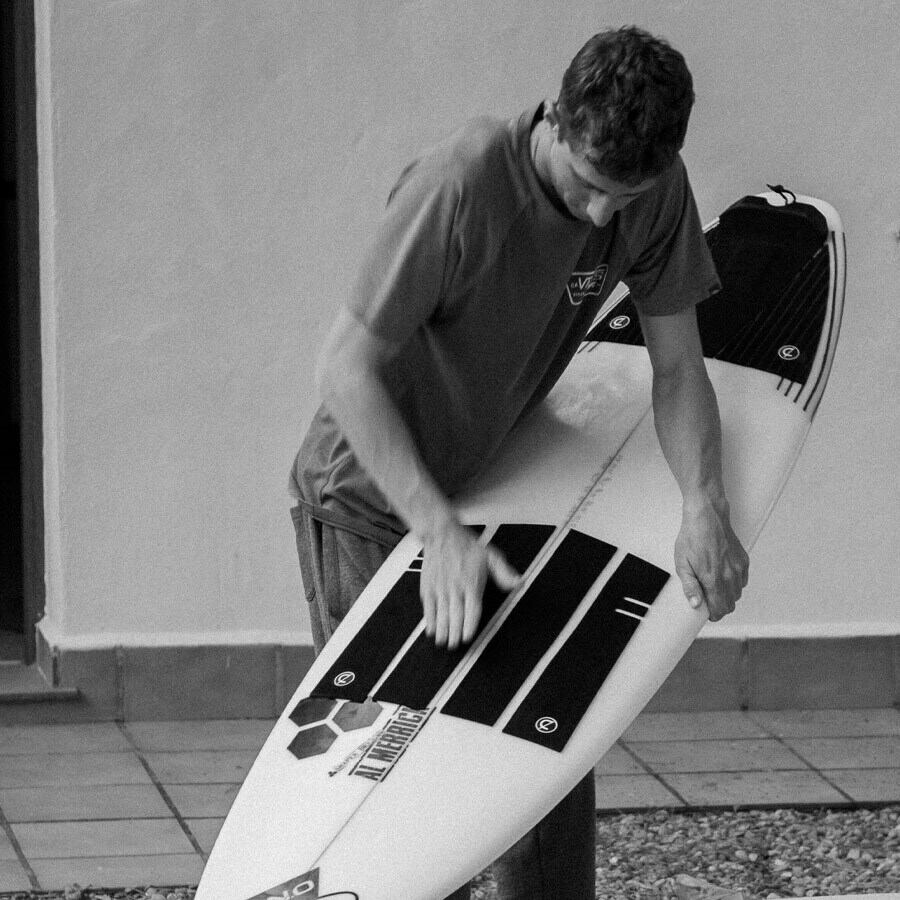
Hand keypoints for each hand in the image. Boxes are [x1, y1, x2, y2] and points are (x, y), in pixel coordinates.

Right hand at [421, 521, 520, 649]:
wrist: (441, 534)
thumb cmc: (466, 546)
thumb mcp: (490, 556)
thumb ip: (504, 572)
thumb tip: (520, 583)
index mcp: (471, 582)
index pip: (471, 609)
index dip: (469, 625)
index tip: (468, 637)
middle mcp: (455, 587)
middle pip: (455, 615)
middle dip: (454, 633)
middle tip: (455, 646)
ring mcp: (440, 588)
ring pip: (441, 614)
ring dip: (442, 630)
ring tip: (444, 643)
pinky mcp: (428, 586)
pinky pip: (428, 607)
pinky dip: (429, 620)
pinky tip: (431, 631)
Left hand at [674, 498, 748, 621]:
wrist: (707, 517)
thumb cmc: (692, 537)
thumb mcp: (682, 563)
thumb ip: (690, 586)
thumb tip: (695, 604)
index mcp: (712, 579)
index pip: (719, 609)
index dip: (712, 615)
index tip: (706, 612)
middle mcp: (729, 576)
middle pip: (730, 605)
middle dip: (719, 606)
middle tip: (708, 599)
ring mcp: (738, 568)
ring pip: (737, 594)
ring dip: (727, 595)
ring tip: (714, 586)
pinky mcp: (744, 561)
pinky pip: (742, 581)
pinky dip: (734, 584)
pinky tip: (723, 576)